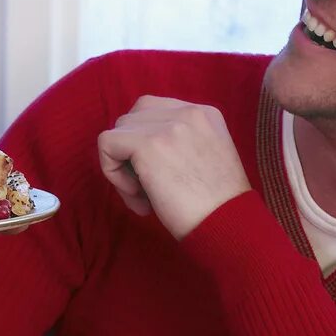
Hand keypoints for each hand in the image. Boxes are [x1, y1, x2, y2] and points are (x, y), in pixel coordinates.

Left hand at [95, 96, 251, 243]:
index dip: (146, 143)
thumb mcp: (205, 158)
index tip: (158, 176)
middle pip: (134, 117)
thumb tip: (134, 149)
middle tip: (146, 189)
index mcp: (205, 114)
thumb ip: (179, 143)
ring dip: (123, 167)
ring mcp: (168, 125)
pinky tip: (137, 196)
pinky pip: (107, 145)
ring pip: (119, 131)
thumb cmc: (216, 205)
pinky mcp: (148, 144)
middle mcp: (188, 111)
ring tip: (143, 197)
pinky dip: (112, 172)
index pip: (155, 112)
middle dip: (131, 153)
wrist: (228, 224)